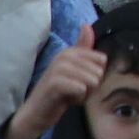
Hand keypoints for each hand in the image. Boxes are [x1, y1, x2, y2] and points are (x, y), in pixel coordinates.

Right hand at [4, 24, 105, 138]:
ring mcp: (58, 68)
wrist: (36, 113)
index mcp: (70, 51)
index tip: (79, 81)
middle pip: (99, 72)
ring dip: (85, 94)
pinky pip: (82, 89)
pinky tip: (65, 100)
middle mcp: (63, 55)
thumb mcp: (75, 69)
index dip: (95, 75)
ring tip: (69, 95)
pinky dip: (78, 99)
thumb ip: (82, 49)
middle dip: (91, 87)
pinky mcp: (55, 82)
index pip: (102, 60)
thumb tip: (86, 25)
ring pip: (93, 81)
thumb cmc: (59, 93)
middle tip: (73, 91)